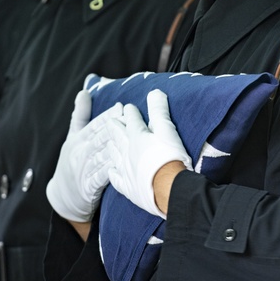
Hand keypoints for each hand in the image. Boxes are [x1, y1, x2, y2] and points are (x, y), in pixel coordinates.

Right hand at [46, 90, 120, 222]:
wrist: (62, 196)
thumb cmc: (71, 162)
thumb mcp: (72, 138)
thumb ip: (80, 116)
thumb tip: (84, 91)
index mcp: (77, 140)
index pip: (94, 125)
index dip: (107, 116)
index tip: (121, 106)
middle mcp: (79, 153)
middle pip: (99, 139)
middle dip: (115, 128)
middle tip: (132, 119)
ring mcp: (83, 171)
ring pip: (102, 157)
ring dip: (117, 149)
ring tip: (133, 141)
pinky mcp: (87, 187)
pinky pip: (101, 178)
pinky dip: (112, 172)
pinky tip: (125, 167)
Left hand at [105, 89, 191, 218]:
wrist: (168, 188)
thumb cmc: (169, 157)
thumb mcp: (167, 129)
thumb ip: (159, 111)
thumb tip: (154, 92)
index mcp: (137, 136)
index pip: (131, 120)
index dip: (130, 112)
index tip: (127, 107)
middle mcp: (127, 151)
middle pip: (117, 135)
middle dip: (114, 125)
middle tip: (111, 120)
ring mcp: (126, 170)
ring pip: (114, 155)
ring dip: (111, 146)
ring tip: (109, 142)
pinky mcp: (129, 187)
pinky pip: (116, 179)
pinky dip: (113, 173)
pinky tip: (112, 171)